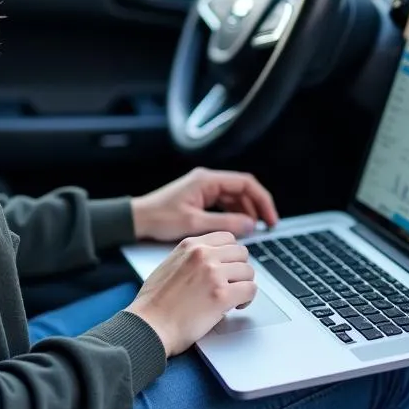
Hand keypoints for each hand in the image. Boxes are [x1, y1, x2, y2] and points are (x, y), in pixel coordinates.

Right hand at [125, 232, 256, 355]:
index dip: (231, 255)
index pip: (227, 238)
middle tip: (232, 284)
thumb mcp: (169, 265)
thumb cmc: (154, 303)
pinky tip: (236, 306)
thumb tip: (213, 261)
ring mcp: (213, 273)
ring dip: (243, 285)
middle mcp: (203, 254)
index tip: (229, 267)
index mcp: (190, 245)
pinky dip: (247, 300)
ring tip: (233, 297)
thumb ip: (191, 258)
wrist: (148, 326)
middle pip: (241, 253)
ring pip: (248, 271)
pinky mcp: (222, 295)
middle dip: (239, 270)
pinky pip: (250, 290)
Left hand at [130, 167, 278, 241]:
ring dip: (247, 211)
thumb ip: (224, 224)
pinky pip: (224, 203)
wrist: (138, 219)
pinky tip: (239, 227)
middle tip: (268, 226)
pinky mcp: (200, 198)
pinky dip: (234, 214)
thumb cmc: (160, 217)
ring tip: (256, 229)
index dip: (262, 200)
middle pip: (243, 189)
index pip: (246, 183)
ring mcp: (203, 188)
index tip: (270, 218)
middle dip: (257, 206)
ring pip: (235, 197)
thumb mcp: (194, 223)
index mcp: (207, 180)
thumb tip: (249, 225)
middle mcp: (207, 180)